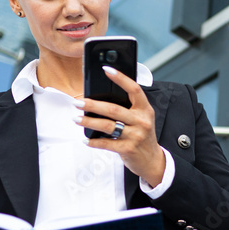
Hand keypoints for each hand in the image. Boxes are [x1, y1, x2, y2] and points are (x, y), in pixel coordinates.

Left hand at [77, 66, 165, 186]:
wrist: (152, 160)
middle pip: (114, 109)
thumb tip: (101, 98)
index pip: (134, 89)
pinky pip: (106, 143)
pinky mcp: (128, 149)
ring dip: (89, 122)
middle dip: (93, 105)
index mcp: (145, 110)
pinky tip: (85, 140)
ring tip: (76, 118)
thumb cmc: (143, 136)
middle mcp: (142, 121)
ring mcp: (135, 136)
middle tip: (78, 102)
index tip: (107, 69)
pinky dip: (94, 142)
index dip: (121, 78)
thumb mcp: (142, 119)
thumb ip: (129, 109)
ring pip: (107, 126)